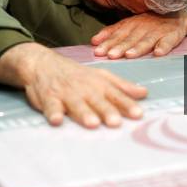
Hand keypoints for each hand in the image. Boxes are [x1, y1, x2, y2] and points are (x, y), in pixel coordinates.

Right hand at [0, 42, 147, 127]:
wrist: (42, 62)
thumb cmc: (75, 74)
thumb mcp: (100, 76)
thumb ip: (122, 86)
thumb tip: (144, 93)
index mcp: (98, 84)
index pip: (116, 95)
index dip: (127, 104)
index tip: (138, 114)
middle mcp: (84, 88)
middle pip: (97, 100)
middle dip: (107, 111)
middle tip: (116, 122)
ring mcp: (66, 92)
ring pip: (76, 103)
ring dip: (84, 113)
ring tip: (92, 123)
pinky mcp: (48, 97)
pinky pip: (51, 106)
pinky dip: (53, 113)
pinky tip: (57, 121)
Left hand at [91, 10, 186, 58]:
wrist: (176, 14)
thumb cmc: (149, 22)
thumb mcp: (129, 24)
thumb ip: (112, 33)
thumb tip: (93, 41)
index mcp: (131, 25)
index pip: (117, 35)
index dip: (107, 43)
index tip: (98, 51)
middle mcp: (142, 27)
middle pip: (130, 39)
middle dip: (119, 47)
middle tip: (111, 55)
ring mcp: (157, 31)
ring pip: (146, 40)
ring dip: (138, 48)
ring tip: (130, 55)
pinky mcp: (172, 35)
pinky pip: (168, 41)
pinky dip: (164, 47)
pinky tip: (159, 53)